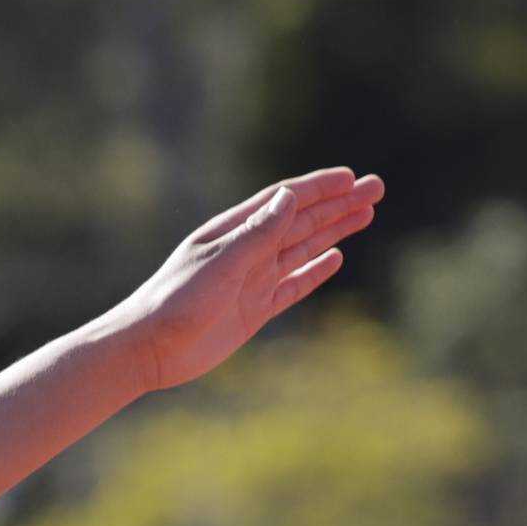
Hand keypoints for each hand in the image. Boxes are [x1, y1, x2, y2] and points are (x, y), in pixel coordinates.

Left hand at [99, 165, 381, 390]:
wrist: (150, 348)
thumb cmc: (176, 300)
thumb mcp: (221, 264)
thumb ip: (257, 233)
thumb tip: (289, 197)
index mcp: (234, 231)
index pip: (285, 201)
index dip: (320, 188)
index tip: (352, 177)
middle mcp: (247, 250)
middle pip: (303, 220)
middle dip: (339, 204)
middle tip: (376, 187)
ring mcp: (253, 280)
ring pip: (304, 248)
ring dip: (335, 230)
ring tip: (367, 214)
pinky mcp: (255, 309)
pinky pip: (293, 285)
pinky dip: (315, 271)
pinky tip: (336, 258)